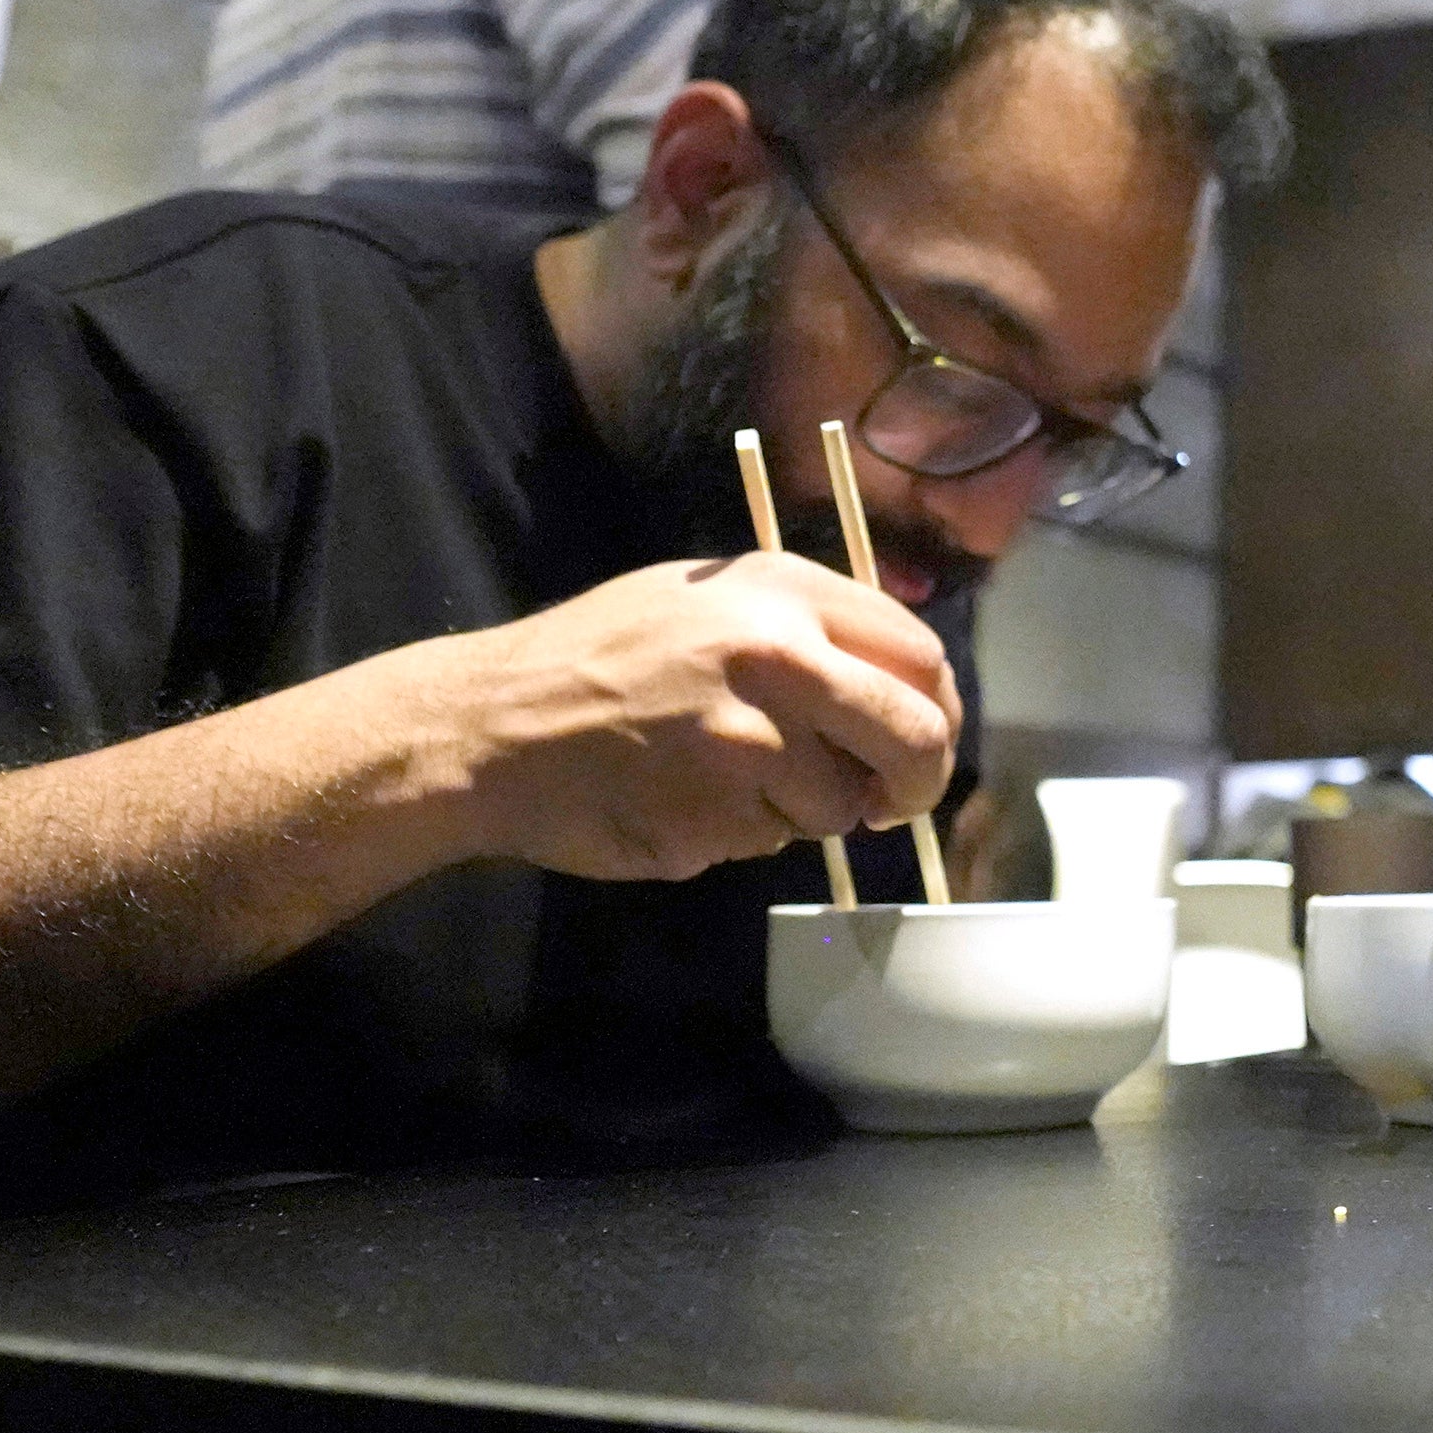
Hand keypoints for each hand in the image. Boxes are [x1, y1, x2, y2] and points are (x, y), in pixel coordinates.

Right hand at [397, 553, 961, 882]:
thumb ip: (802, 627)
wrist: (494, 726)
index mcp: (783, 591)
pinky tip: (681, 800)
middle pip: (913, 737)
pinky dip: (741, 834)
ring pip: (837, 804)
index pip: (920, 654)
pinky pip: (770, 841)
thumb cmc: (599, 658)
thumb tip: (897, 681)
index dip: (938, 710)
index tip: (928, 740)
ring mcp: (749, 742)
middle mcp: (779, 658)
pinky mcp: (718, 816)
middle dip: (918, 782)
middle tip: (894, 802)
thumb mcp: (705, 599)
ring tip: (722, 779)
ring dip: (802, 810)